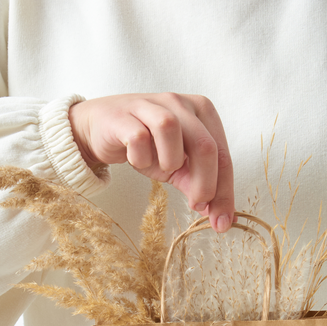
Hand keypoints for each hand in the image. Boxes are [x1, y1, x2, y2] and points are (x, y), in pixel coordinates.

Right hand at [68, 93, 234, 231]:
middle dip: (205, 184)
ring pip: (171, 130)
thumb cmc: (146, 145)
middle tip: (197, 206)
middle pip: (204, 145)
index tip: (221, 221)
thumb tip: (216, 214)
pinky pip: (138, 137)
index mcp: (202, 113)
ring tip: (163, 170)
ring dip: (170, 161)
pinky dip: (141, 157)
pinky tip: (137, 160)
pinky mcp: (124, 114)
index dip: (225, 191)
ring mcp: (151, 105)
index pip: (222, 155)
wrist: (101, 129)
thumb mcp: (177, 167)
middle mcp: (180, 104)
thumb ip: (196, 184)